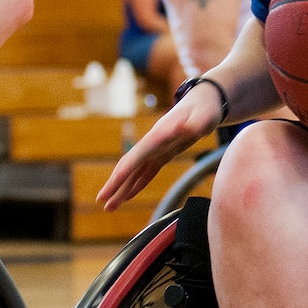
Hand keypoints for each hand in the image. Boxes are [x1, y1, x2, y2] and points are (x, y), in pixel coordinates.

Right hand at [97, 84, 221, 210]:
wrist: (204, 101)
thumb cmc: (205, 110)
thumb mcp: (203, 118)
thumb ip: (193, 124)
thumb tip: (180, 129)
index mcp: (159, 135)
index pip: (137, 156)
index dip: (123, 173)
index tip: (111, 186)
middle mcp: (153, 142)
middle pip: (129, 165)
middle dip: (114, 184)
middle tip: (102, 202)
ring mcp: (156, 148)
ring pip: (135, 172)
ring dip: (122, 189)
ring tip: (110, 206)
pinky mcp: (163, 153)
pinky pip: (146, 172)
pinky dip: (137, 184)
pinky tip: (128, 196)